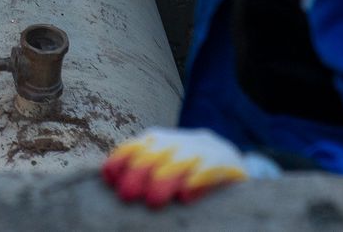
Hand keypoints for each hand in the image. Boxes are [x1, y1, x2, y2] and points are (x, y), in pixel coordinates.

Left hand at [102, 127, 278, 207]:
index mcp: (158, 141)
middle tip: (128, 195)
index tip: (110, 179)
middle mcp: (177, 142)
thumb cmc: (187, 170)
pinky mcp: (226, 163)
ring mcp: (203, 150)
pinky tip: (187, 195)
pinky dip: (196, 181)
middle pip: (152, 153)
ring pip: (178, 160)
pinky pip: (209, 169)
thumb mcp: (162, 165)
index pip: (134, 147)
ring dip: (163, 179)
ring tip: (153, 200)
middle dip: (137, 173)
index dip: (120, 161)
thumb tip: (112, 183)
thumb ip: (140, 170)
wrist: (231, 161)